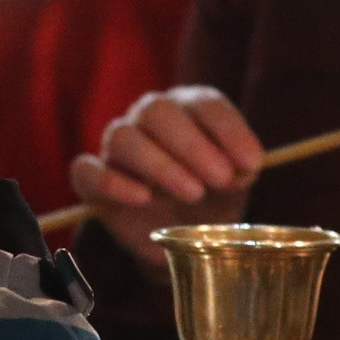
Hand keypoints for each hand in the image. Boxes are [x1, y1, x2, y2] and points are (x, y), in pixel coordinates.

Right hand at [67, 87, 262, 271]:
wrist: (183, 236)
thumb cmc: (213, 198)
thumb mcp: (235, 185)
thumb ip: (241, 171)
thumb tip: (243, 167)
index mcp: (189, 108)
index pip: (204, 103)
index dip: (229, 130)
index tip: (253, 164)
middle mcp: (149, 118)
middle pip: (157, 111)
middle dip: (192, 145)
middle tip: (220, 179)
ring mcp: (117, 146)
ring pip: (123, 137)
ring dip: (160, 164)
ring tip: (193, 194)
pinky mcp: (92, 181)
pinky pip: (86, 170)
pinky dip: (112, 182)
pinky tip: (143, 198)